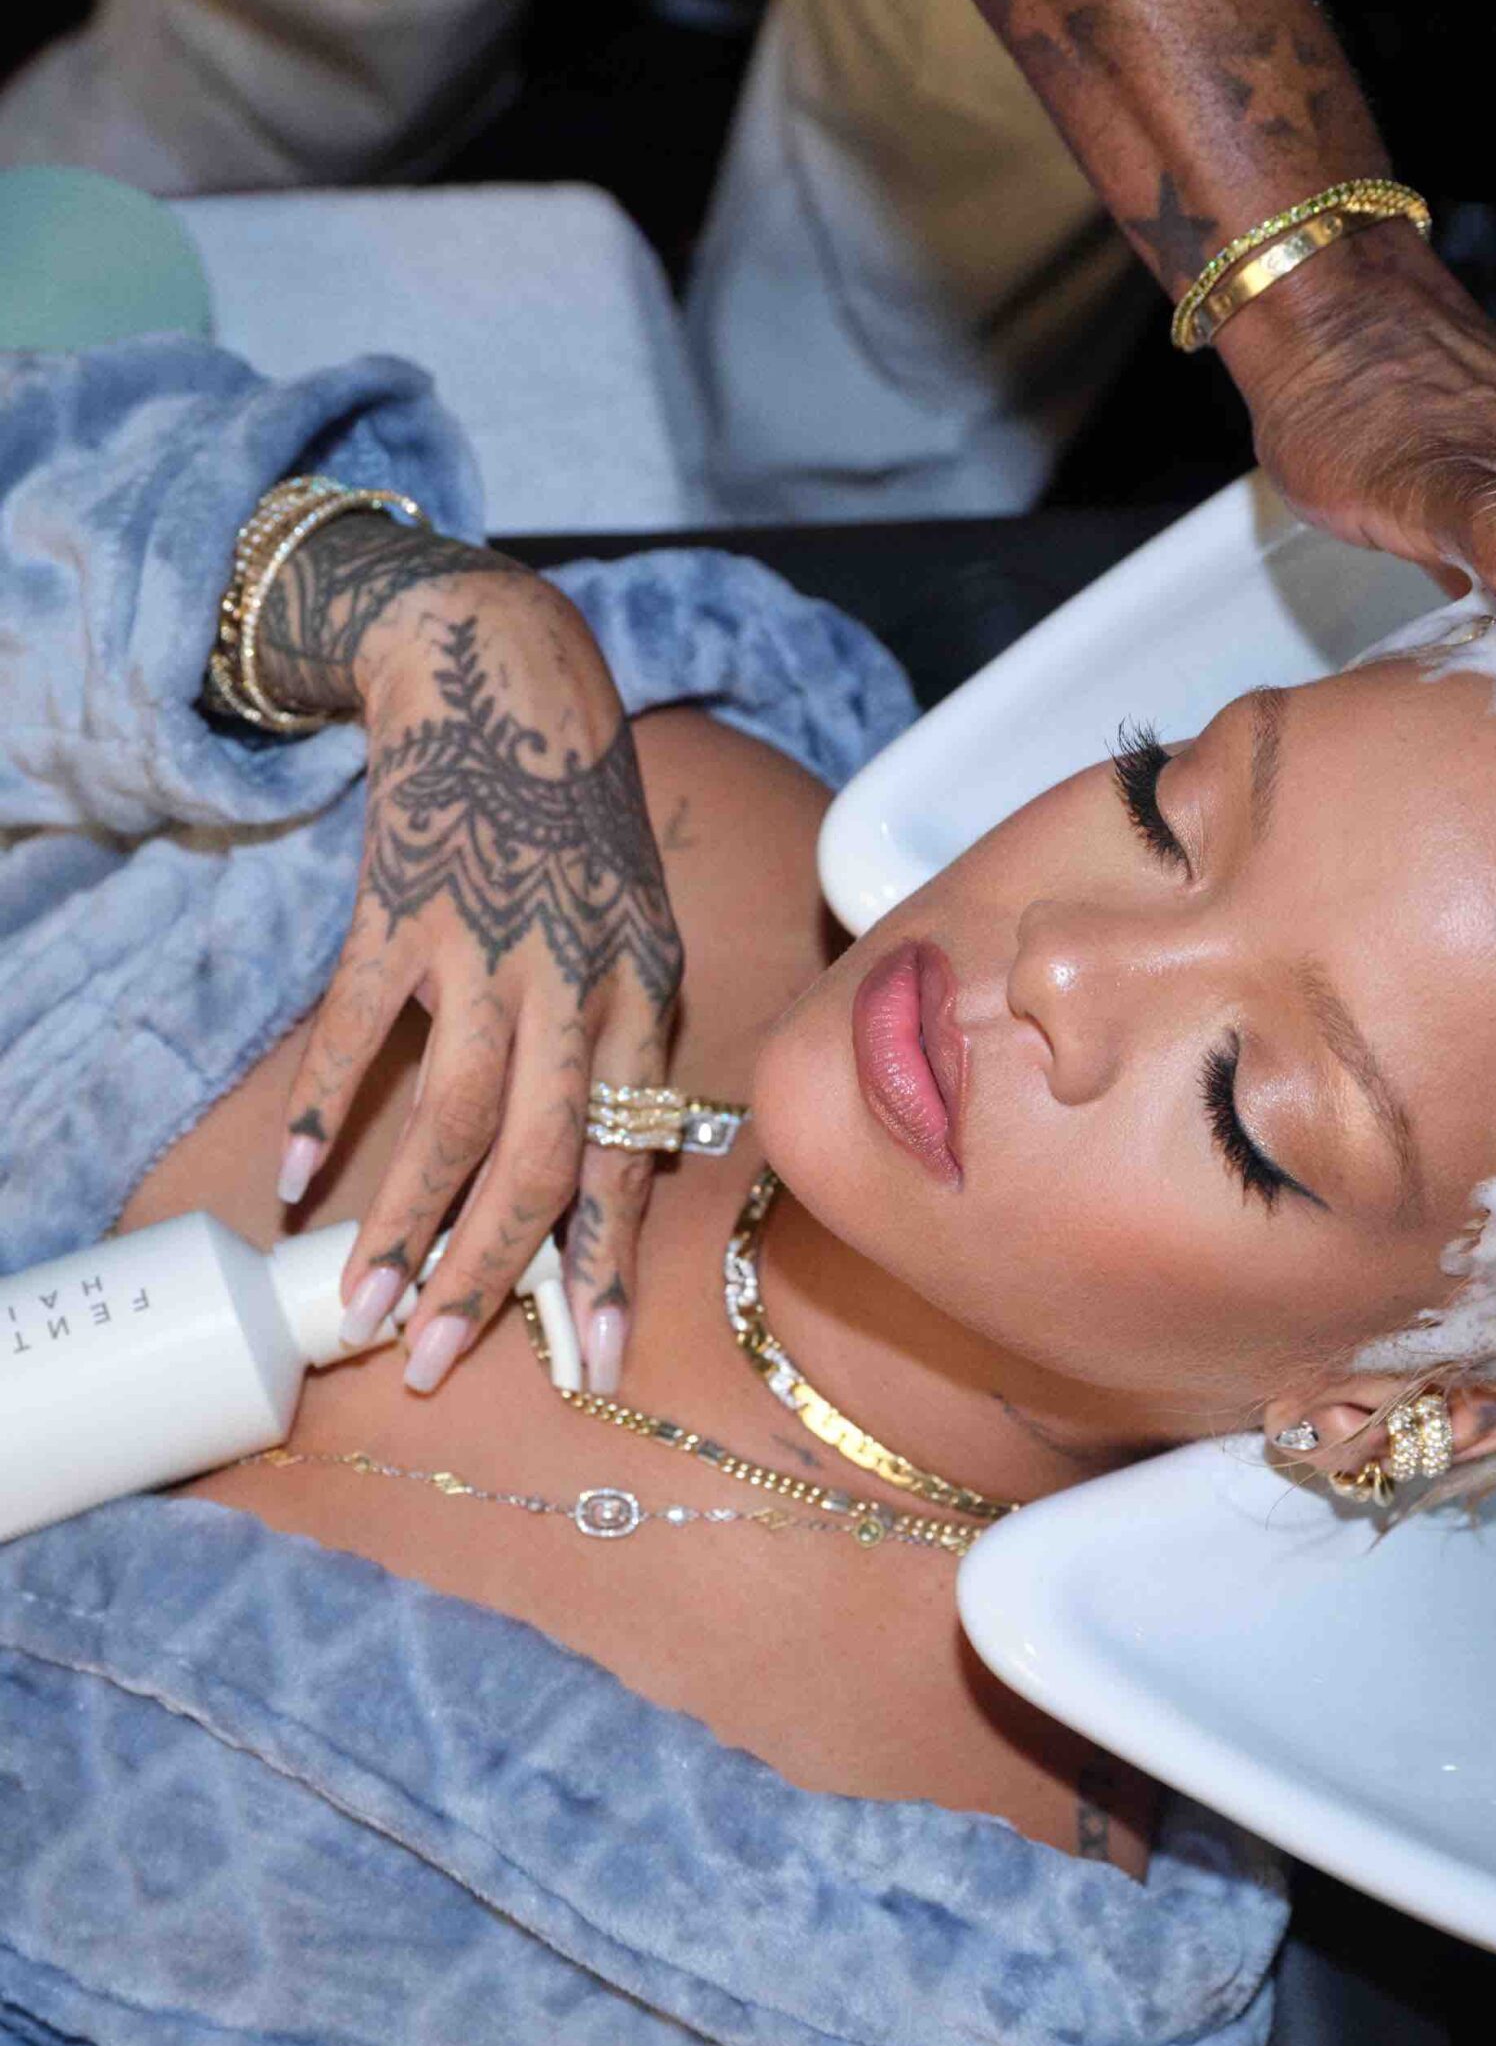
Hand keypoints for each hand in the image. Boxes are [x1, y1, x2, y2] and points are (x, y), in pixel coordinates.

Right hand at [276, 566, 682, 1395]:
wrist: (506, 678)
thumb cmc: (580, 827)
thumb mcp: (641, 933)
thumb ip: (627, 1047)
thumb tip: (605, 1174)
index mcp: (648, 997)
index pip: (631, 1161)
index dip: (608, 1268)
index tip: (596, 1367)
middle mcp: (578, 981)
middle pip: (538, 1159)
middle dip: (488, 1278)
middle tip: (433, 1365)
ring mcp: (487, 944)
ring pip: (450, 1115)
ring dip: (401, 1222)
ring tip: (358, 1305)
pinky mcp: (400, 906)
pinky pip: (357, 1029)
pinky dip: (325, 1105)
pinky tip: (299, 1181)